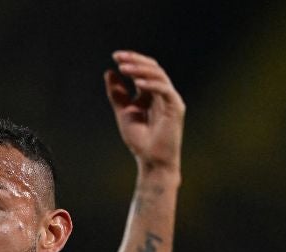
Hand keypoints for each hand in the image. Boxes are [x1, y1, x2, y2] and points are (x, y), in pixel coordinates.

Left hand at [105, 50, 185, 174]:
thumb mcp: (124, 112)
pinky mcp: (176, 108)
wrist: (151, 161)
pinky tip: (137, 83)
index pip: (145, 70)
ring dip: (141, 70)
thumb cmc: (140, 140)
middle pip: (153, 68)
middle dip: (136, 60)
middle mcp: (163, 94)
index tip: (115, 56)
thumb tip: (109, 72)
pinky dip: (151, 85)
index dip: (132, 61)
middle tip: (119, 58)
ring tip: (124, 68)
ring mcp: (171, 99)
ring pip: (159, 76)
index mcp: (152, 94)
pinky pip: (165, 90)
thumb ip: (118, 94)